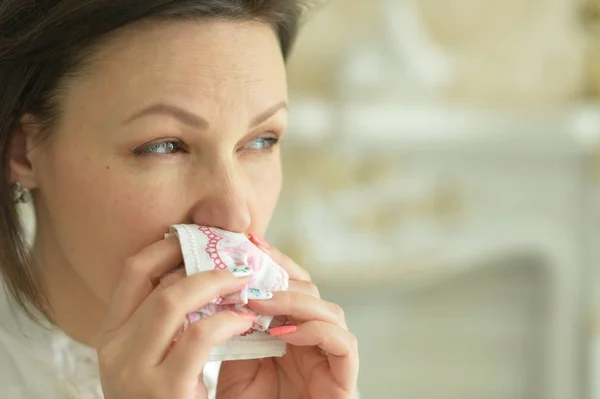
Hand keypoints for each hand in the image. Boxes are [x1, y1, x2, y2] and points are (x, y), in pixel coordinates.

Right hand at [96, 237, 255, 398]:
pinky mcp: (165, 390)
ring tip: (245, 279)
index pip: (132, 271)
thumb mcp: (156, 356)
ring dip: (216, 282)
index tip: (201, 236)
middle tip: (235, 255)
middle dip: (200, 259)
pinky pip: (200, 336)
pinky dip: (227, 319)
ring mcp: (134, 372)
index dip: (168, 246)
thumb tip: (202, 271)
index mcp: (111, 336)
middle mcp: (113, 350)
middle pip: (154, 279)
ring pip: (173, 299)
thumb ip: (169, 319)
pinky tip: (245, 319)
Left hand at [217, 235, 358, 398]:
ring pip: (329, 311)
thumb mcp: (236, 360)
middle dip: (281, 276)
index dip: (275, 262)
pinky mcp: (345, 380)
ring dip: (293, 301)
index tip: (250, 243)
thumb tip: (223, 285)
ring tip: (257, 300)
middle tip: (250, 269)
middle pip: (312, 291)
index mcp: (290, 331)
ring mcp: (331, 358)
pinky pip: (342, 343)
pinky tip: (282, 334)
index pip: (290, 284)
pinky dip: (314, 331)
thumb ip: (238, 325)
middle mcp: (314, 339)